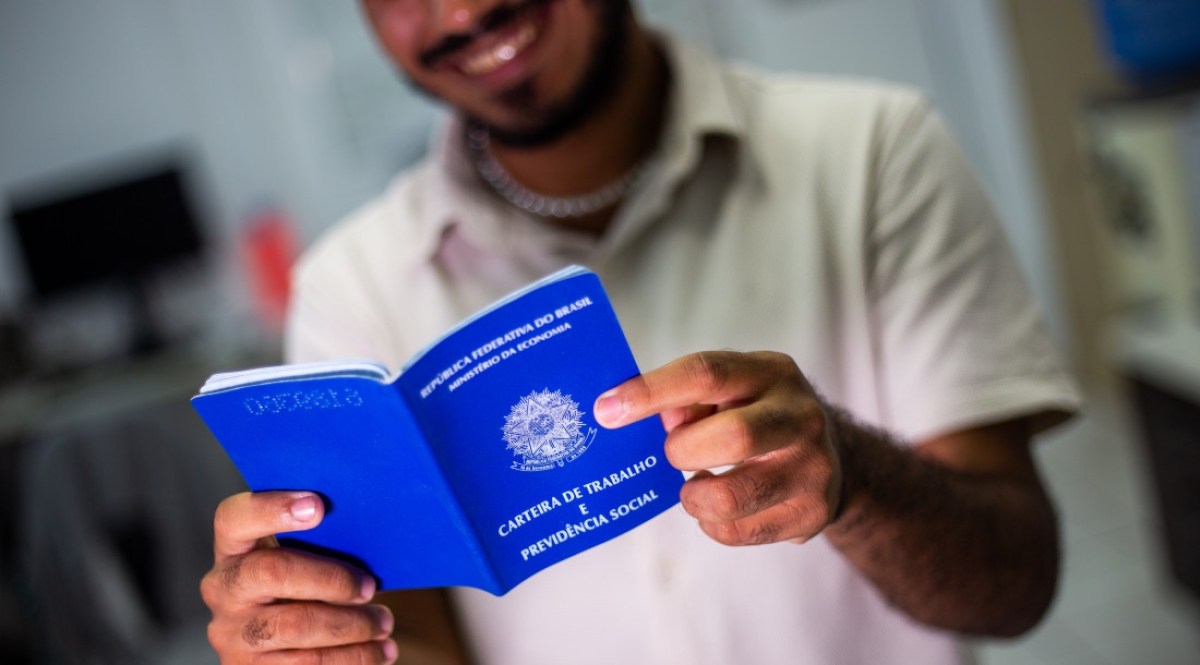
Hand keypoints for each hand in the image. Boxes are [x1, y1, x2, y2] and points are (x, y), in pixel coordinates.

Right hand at [202, 491, 397, 663]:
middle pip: (271, 571)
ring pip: (296, 625)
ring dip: (352, 625)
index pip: (233, 518)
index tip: (318, 506)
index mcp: (233, 549)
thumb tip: (368, 528)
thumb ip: (318, 542)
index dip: (271, 508)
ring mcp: (231, 633)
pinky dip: (354, 657)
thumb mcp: (300, 561)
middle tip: (369, 586)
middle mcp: (222, 589)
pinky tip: (381, 650)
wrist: (280, 651)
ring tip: (383, 622)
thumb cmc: (304, 590)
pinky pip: (307, 663)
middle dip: (331, 578)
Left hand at [594, 351, 841, 545]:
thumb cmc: (759, 414)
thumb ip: (687, 399)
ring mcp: (813, 467)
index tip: (607, 410)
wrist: (833, 458)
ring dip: (693, 496)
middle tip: (673, 455)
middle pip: (731, 437)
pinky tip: (719, 506)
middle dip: (682, 451)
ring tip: (694, 486)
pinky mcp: (812, 513)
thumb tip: (636, 417)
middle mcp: (802, 416)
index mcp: (772, 372)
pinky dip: (712, 523)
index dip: (652, 391)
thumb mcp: (732, 390)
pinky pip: (737, 530)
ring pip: (731, 497)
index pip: (706, 373)